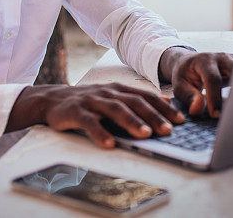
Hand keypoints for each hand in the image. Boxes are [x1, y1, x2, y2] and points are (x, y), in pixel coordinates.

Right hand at [6, 83, 185, 148]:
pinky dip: (100, 133)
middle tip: (168, 130)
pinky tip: (109, 144)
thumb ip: (136, 100)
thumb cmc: (89, 102)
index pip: (146, 97)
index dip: (164, 108)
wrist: (52, 100)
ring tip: (145, 135)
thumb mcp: (113, 97)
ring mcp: (92, 100)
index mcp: (119, 89)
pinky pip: (89, 122)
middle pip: (134, 102)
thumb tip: (166, 104)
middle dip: (153, 116)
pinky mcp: (75, 111)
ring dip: (132, 122)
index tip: (180, 120)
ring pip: (115, 109)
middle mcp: (108, 92)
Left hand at [159, 48, 232, 117]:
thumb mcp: (180, 86)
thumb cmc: (184, 76)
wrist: (189, 63)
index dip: (215, 98)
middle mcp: (221, 57)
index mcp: (204, 60)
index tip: (215, 115)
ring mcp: (232, 60)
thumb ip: (189, 97)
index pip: (213, 79)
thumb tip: (198, 109)